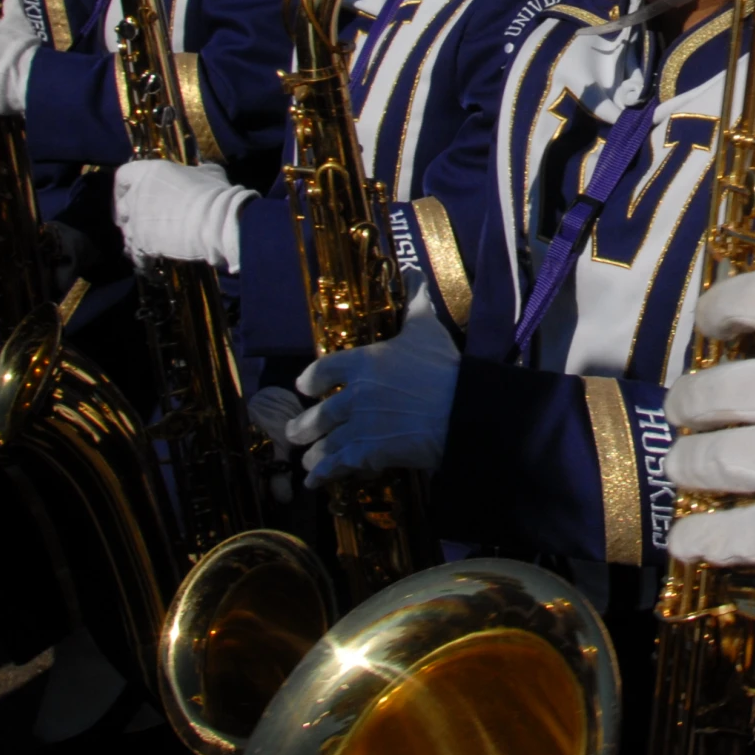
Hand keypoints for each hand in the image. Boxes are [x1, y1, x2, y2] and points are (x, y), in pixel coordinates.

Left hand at [113, 159, 250, 270]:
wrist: (216, 220)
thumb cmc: (214, 193)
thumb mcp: (208, 173)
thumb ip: (196, 173)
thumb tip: (200, 173)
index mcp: (148, 173)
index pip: (124, 175)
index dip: (124, 186)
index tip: (130, 193)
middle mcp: (136, 196)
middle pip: (122, 207)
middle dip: (129, 216)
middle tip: (142, 223)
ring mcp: (136, 222)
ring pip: (127, 234)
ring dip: (136, 240)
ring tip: (149, 247)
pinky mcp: (141, 245)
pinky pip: (137, 256)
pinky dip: (143, 262)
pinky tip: (153, 266)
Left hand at [287, 286, 459, 486]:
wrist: (460, 410)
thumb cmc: (443, 366)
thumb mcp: (427, 328)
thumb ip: (415, 300)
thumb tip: (413, 272)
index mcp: (362, 362)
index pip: (321, 371)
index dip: (310, 380)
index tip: (304, 388)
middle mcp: (353, 395)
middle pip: (318, 414)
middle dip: (303, 425)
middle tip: (295, 432)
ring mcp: (358, 426)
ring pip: (325, 443)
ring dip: (314, 453)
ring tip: (308, 461)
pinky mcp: (368, 453)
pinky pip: (339, 466)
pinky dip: (325, 475)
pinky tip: (317, 482)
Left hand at [662, 268, 754, 592]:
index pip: (752, 297)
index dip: (720, 308)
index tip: (713, 325)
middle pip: (710, 390)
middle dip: (688, 403)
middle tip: (689, 410)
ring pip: (708, 460)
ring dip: (688, 465)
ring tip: (686, 467)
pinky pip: (733, 534)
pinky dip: (703, 540)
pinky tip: (687, 542)